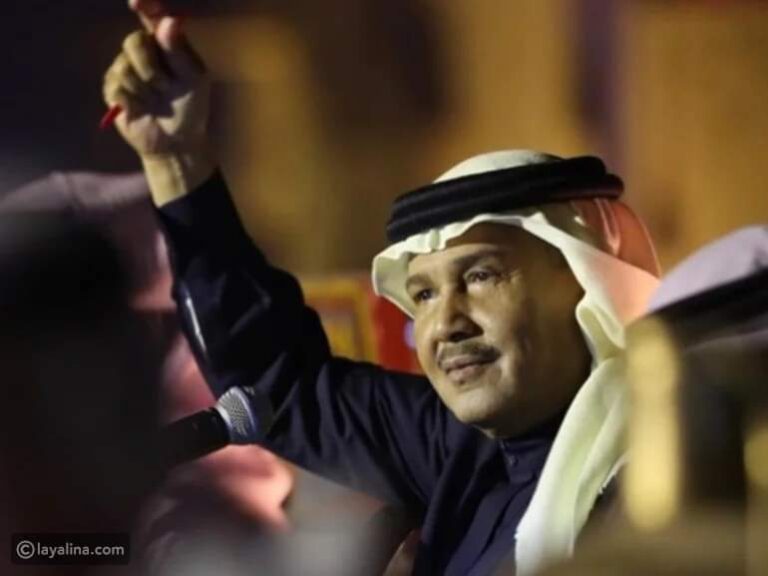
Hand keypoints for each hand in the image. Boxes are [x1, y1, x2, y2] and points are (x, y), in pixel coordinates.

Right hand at [103, 0, 209, 158]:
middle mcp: (144, 51)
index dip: (145, 6)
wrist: (177, 141)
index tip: (137, 2)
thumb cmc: (191, 108)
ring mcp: (126, 68)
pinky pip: (117, 88)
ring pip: (124, 68)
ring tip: (157, 102)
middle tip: (166, 87)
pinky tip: (142, 110)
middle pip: (134, 42)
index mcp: (167, 44)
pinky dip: (133, 102)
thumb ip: (180, 52)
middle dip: (151, 68)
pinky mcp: (114, 89)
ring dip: (145, 90)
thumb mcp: (194, 81)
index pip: (153, 17)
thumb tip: (168, 20)